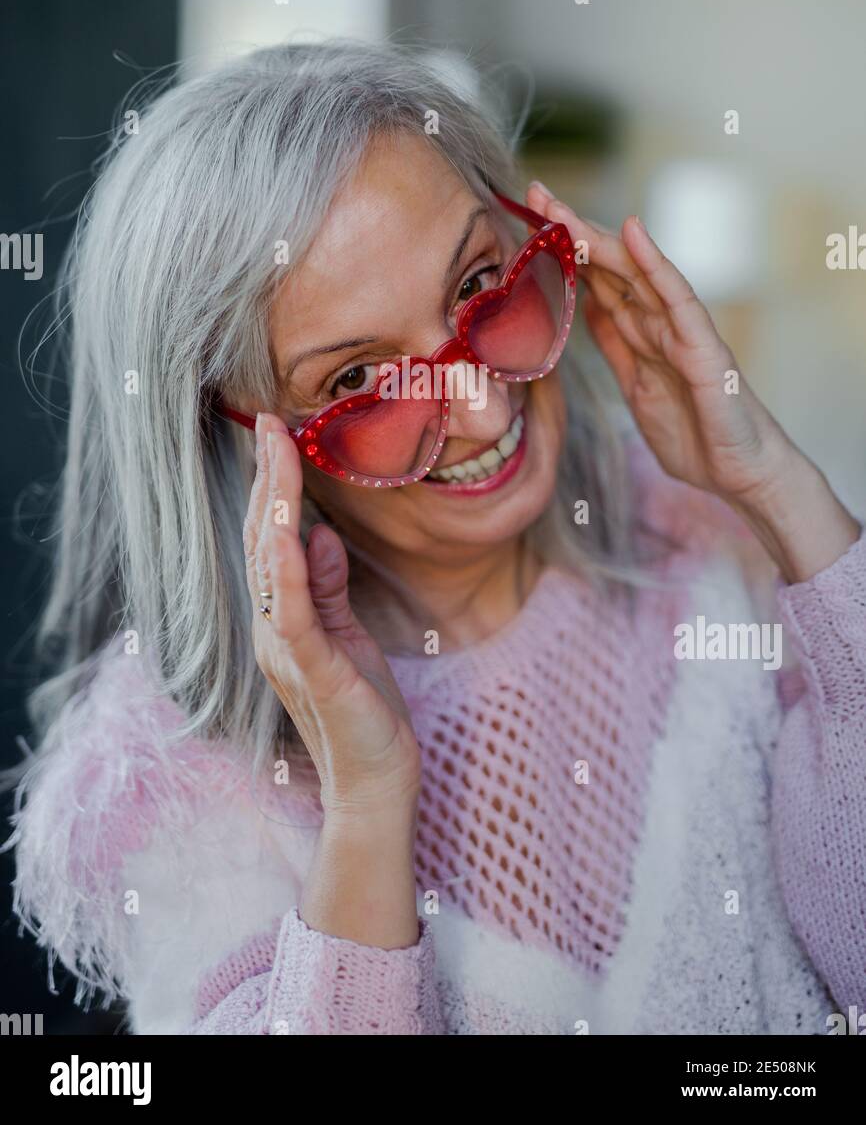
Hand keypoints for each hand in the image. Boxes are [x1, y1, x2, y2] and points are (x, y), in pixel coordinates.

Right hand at [244, 412, 421, 821]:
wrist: (374, 783)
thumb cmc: (363, 709)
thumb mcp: (346, 634)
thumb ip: (328, 585)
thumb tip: (319, 533)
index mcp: (281, 618)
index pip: (270, 540)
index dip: (271, 486)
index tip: (274, 433)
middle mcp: (272, 629)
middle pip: (264, 542)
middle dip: (268, 479)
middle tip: (268, 425)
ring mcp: (288, 651)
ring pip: (273, 567)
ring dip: (276, 507)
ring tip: (277, 455)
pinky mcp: (316, 672)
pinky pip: (295, 613)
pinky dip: (291, 570)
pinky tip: (293, 532)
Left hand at [527, 181, 791, 502]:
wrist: (740, 474)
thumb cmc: (694, 433)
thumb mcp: (636, 385)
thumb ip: (613, 344)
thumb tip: (584, 307)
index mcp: (640, 331)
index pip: (595, 279)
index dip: (561, 249)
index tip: (526, 217)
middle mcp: (659, 321)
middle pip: (609, 265)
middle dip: (570, 229)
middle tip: (534, 193)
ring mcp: (682, 329)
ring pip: (635, 272)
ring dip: (597, 237)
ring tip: (563, 208)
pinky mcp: (703, 347)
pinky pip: (676, 297)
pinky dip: (655, 263)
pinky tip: (632, 233)